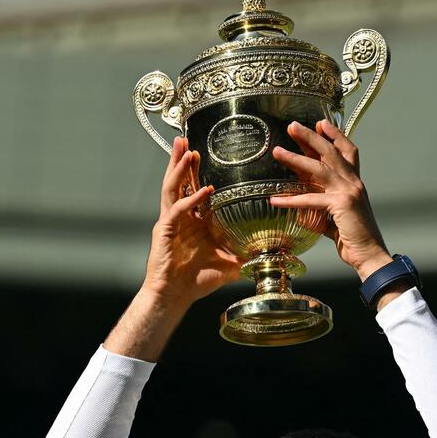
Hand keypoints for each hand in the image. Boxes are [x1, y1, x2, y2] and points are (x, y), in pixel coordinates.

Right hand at [142, 136, 243, 307]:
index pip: (191, 189)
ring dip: (179, 169)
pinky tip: (204, 191)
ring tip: (186, 151)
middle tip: (187, 140)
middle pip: (178, 182)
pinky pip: (178, 209)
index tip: (202, 153)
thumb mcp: (228, 264)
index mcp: (191, 222)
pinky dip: (191, 199)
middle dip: (182, 161)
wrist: (174, 296)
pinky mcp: (164, 231)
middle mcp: (179, 218)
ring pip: (172, 188)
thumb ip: (246, 256)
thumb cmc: (196, 281)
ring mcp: (170, 222)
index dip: (194, 172)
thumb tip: (272, 254)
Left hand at [269, 119, 392, 280]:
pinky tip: (275, 200)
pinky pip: (311, 199)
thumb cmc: (354, 239)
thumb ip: (324, 210)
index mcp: (355, 183)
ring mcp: (349, 192)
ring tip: (277, 151)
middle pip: (330, 152)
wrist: (370, 255)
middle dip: (311, 136)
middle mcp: (354, 182)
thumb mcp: (338, 219)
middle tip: (292, 126)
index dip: (335, 135)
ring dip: (295, 158)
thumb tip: (306, 212)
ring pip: (319, 168)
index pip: (348, 151)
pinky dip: (291, 199)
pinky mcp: (341, 205)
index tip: (320, 123)